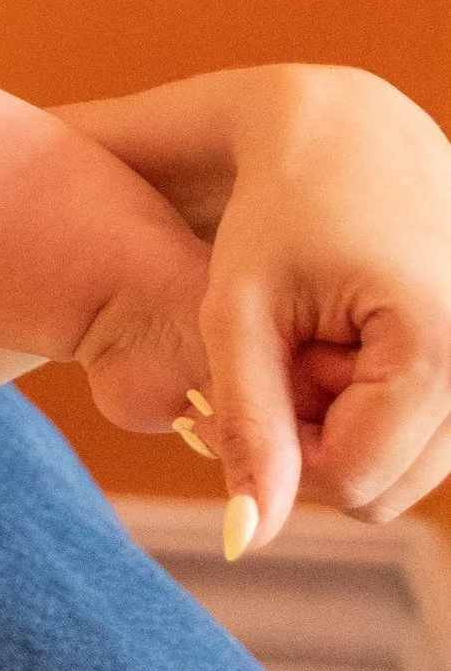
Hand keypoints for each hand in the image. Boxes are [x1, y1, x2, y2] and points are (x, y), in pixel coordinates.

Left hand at [197, 70, 450, 537]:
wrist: (344, 128)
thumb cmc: (275, 210)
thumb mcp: (238, 311)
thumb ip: (247, 425)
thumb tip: (245, 543)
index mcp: (437, 347)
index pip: (354, 480)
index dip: (283, 455)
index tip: (244, 390)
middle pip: (391, 488)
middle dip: (320, 446)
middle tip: (274, 368)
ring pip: (415, 470)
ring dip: (351, 429)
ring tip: (307, 352)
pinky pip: (435, 433)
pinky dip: (382, 409)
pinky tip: (346, 349)